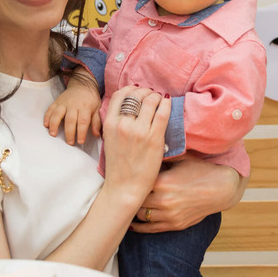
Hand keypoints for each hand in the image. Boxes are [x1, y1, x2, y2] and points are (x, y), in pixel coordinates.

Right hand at [44, 72, 101, 144]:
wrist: (82, 84)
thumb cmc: (90, 99)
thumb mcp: (97, 108)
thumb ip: (96, 121)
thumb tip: (96, 135)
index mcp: (85, 107)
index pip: (83, 121)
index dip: (81, 132)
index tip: (80, 141)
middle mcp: (73, 105)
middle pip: (70, 120)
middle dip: (69, 132)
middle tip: (69, 143)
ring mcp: (63, 103)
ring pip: (57, 114)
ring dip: (54, 124)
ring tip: (53, 134)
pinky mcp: (57, 101)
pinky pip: (50, 109)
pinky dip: (47, 117)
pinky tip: (46, 125)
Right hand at [101, 86, 171, 209]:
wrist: (124, 187)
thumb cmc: (118, 165)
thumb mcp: (110, 139)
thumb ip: (116, 122)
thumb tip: (129, 104)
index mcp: (109, 123)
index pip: (120, 94)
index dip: (131, 89)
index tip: (138, 92)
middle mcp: (123, 124)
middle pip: (137, 94)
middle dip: (146, 92)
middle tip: (152, 97)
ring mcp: (139, 131)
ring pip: (151, 100)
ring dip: (157, 97)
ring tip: (160, 101)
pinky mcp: (154, 138)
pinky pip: (163, 113)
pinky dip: (167, 104)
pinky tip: (168, 104)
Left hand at [129, 157, 245, 233]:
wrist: (222, 188)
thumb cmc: (201, 170)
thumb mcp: (181, 159)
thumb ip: (162, 156)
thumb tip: (143, 147)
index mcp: (162, 182)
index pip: (136, 182)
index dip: (130, 179)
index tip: (124, 176)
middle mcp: (164, 200)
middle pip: (136, 200)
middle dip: (131, 195)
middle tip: (124, 190)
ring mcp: (169, 215)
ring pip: (141, 215)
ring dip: (135, 209)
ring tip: (128, 204)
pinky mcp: (175, 225)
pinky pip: (151, 228)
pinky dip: (139, 226)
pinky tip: (132, 223)